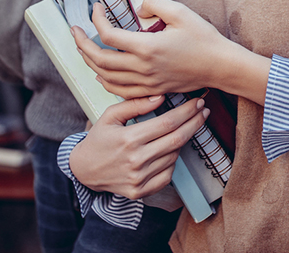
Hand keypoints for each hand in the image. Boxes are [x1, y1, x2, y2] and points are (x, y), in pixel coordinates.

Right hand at [69, 95, 208, 199]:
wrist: (84, 171)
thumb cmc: (99, 139)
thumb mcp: (110, 116)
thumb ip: (134, 105)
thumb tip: (160, 96)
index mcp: (129, 139)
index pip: (167, 123)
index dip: (187, 111)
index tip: (198, 102)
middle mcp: (136, 160)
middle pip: (177, 139)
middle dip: (195, 123)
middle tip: (204, 111)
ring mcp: (139, 178)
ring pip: (174, 156)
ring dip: (183, 140)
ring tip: (185, 127)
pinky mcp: (141, 191)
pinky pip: (167, 175)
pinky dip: (173, 161)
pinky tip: (172, 150)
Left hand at [72, 0, 269, 103]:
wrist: (220, 66)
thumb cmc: (204, 39)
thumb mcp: (181, 12)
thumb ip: (154, 3)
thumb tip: (136, 6)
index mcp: (147, 47)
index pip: (108, 36)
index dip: (96, 20)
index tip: (96, 8)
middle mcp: (143, 67)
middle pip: (100, 60)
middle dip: (82, 44)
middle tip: (74, 31)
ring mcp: (146, 82)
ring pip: (106, 77)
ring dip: (90, 63)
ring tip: (83, 49)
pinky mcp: (152, 90)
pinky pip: (120, 91)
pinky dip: (105, 82)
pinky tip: (101, 74)